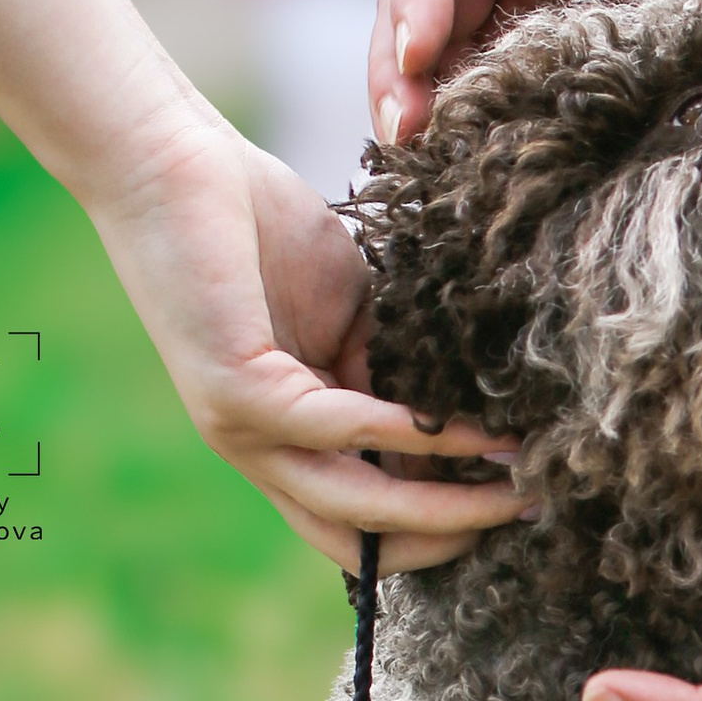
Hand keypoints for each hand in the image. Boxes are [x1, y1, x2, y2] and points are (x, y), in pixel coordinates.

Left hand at [87, 116, 529, 575]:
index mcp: (283, 436)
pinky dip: (416, 436)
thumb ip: (393, 380)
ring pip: (355, 506)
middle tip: (529, 512)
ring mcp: (241, 428)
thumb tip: (457, 440)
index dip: (437, 528)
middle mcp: (257, 449)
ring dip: (445, 508)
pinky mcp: (236, 391)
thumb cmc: (260, 227)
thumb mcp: (352, 319)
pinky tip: (472, 430)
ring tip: (517, 490)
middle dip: (450, 539)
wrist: (172, 161)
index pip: (359, 520)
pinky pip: (342, 431)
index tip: (512, 501)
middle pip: (359, 539)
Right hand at [370, 0, 701, 145]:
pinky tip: (444, 171)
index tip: (417, 54)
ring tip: (415, 159)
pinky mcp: (531, 80)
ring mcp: (518, 23)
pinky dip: (451, 132)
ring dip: (413, 104)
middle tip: (402, 132)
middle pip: (422, 0)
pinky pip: (474, 101)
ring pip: (435, 56)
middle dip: (399, 63)